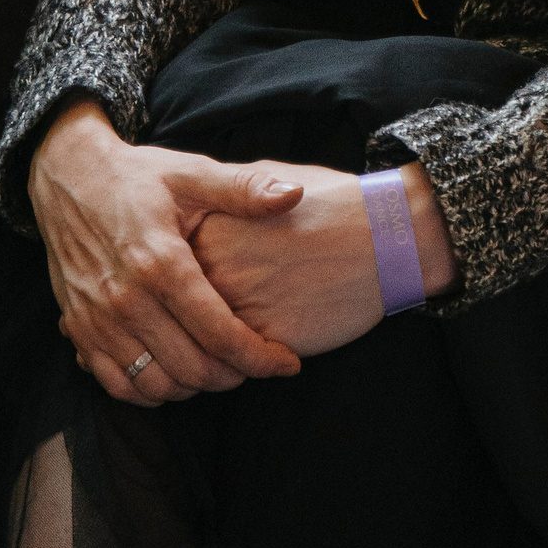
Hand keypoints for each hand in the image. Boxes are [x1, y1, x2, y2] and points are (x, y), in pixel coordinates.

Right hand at [28, 100, 308, 407]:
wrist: (67, 175)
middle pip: (192, 368)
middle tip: (256, 362)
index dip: (260, 357)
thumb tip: (294, 194)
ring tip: (218, 366)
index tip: (287, 363)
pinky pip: (117, 385)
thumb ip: (243, 189)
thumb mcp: (191, 172)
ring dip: (195, 387)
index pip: (219, 333)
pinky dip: (151, 391)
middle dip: (234, 375)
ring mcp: (97, 319)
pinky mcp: (78, 329)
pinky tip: (173, 372)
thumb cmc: (137, 176)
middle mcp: (126, 298)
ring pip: (157, 385)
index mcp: (160, 262)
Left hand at [193, 162, 458, 357]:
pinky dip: (240, 366)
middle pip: (175, 311)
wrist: (381, 236)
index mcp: (207, 228)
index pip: (165, 268)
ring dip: (208, 353)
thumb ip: (225, 203)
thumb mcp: (266, 181)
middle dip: (184, 322)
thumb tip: (201, 217)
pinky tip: (257, 353)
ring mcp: (237, 308)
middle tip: (203, 322)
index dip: (177, 280)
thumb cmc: (328, 202)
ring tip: (231, 344)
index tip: (192, 282)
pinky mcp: (264, 343)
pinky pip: (236, 365)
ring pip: (200, 345)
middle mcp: (213, 270)